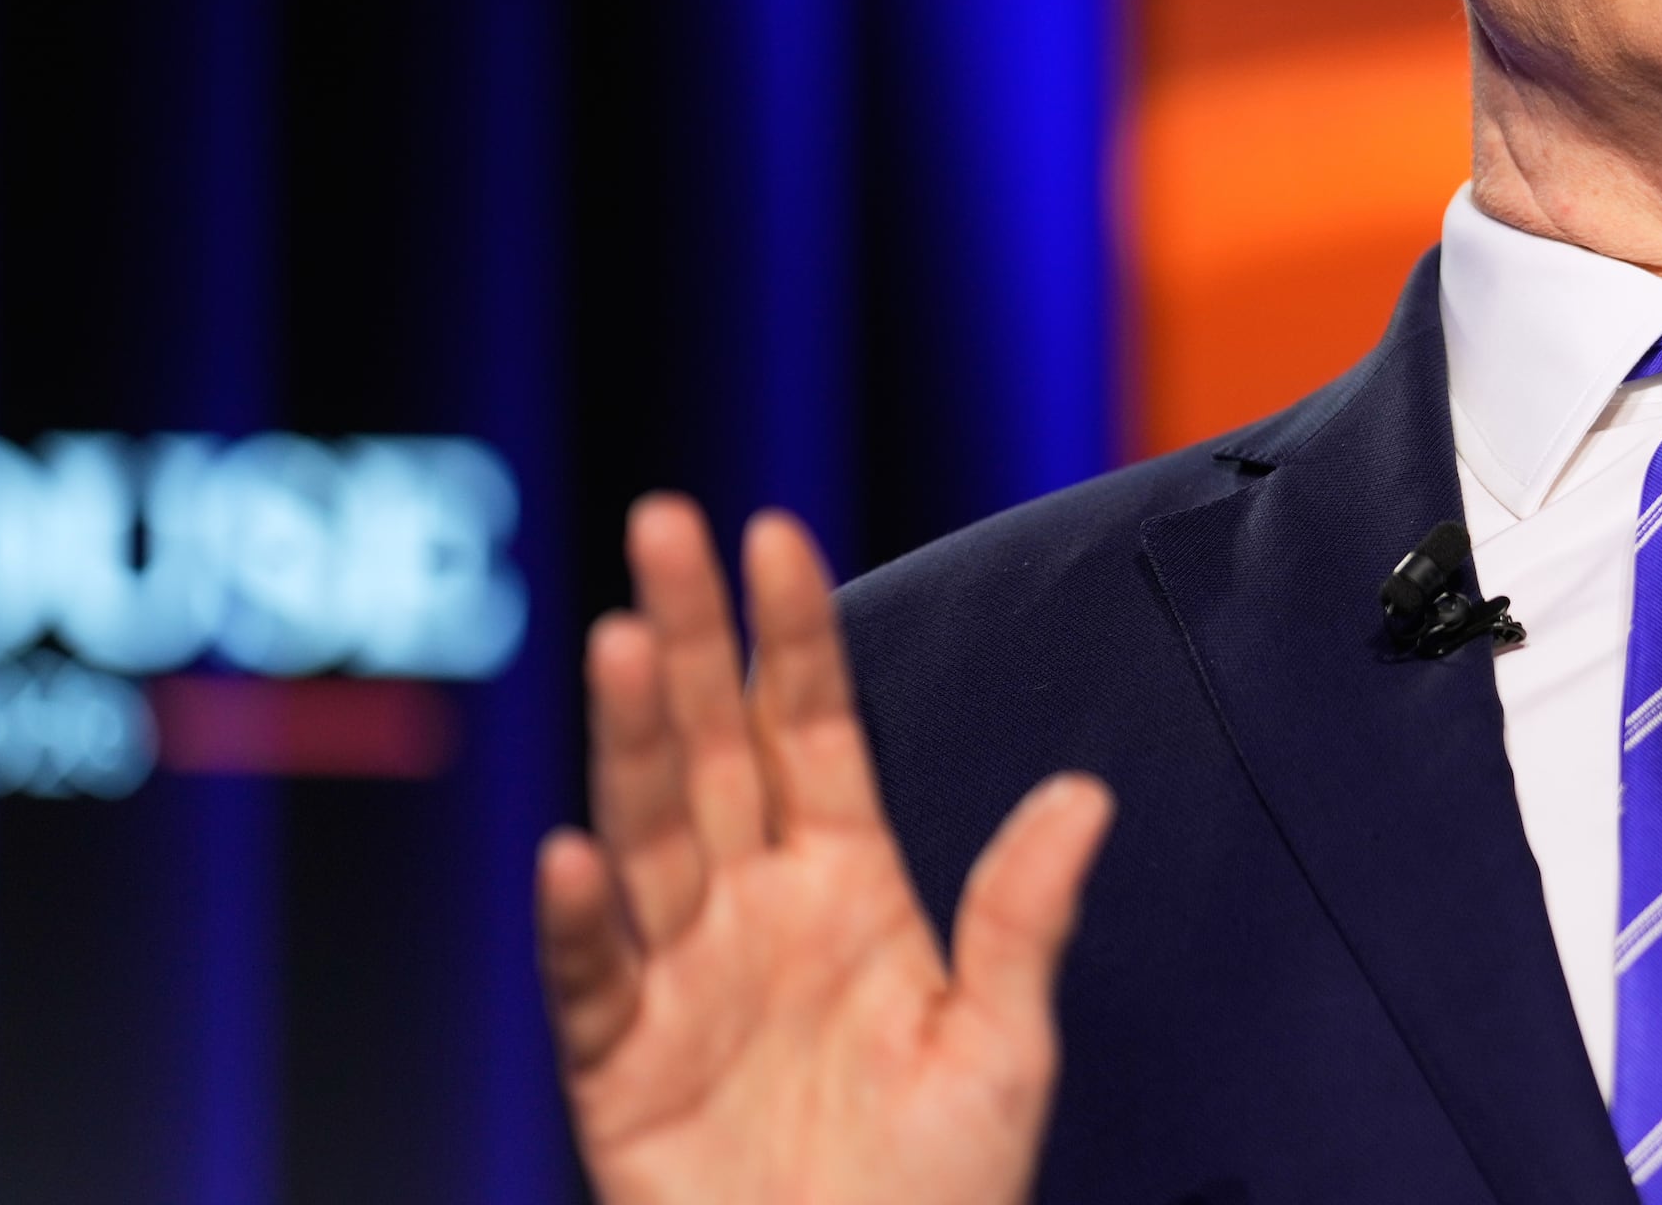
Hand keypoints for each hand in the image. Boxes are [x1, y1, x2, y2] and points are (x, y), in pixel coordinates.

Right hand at [534, 495, 1115, 1204]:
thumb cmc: (942, 1192)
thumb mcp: (1005, 1044)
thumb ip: (1023, 917)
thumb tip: (1086, 793)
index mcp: (846, 885)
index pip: (809, 730)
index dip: (789, 635)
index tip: (772, 535)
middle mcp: (753, 913)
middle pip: (710, 750)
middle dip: (686, 638)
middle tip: (663, 523)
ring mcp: (682, 984)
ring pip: (646, 835)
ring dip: (629, 741)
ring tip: (617, 641)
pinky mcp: (622, 1072)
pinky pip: (595, 983)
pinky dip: (583, 922)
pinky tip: (575, 851)